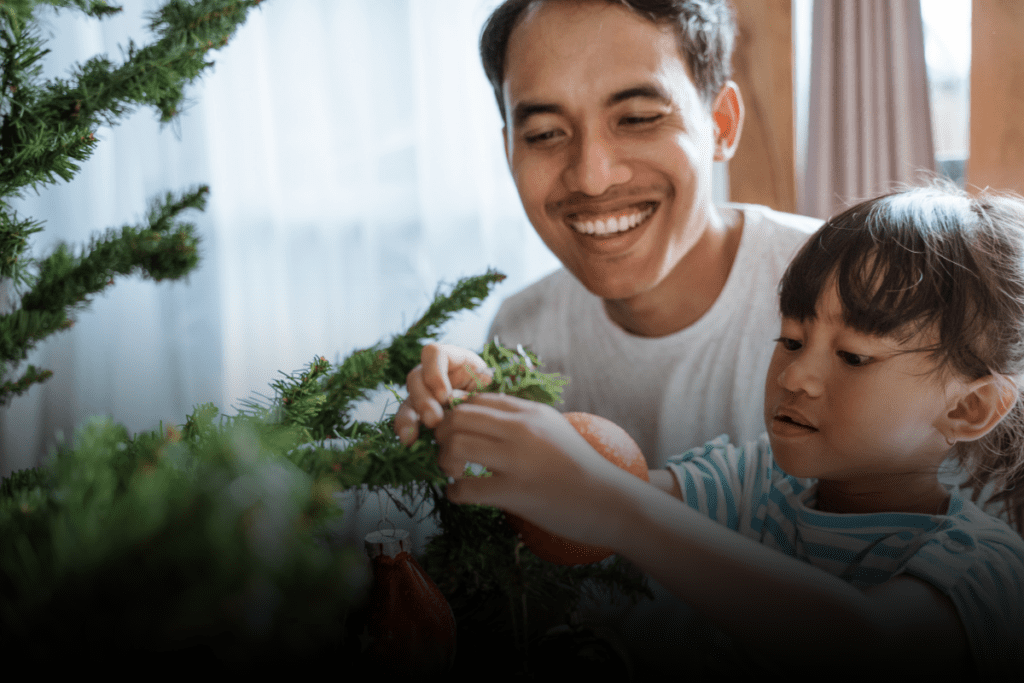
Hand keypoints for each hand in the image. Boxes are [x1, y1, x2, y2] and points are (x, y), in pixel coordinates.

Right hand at [394, 343, 492, 445]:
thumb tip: (464, 397)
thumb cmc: (492, 390)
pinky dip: (407, 431)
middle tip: (434, 421)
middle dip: (423, 401)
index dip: (434, 373)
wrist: (491, 410)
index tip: (444, 396)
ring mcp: (422, 393)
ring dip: (408, 419)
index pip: (434, 354)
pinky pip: (407, 421)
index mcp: (450, 358)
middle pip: (416, 379)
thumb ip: (476, 387)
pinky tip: (409, 442)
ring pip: (407, 401)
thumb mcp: (488, 383)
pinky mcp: (418, 414)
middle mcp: (430, 373)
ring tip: (411, 437)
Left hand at [435, 393, 630, 547]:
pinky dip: (454, 492)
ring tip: (452, 472)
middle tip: (446, 452)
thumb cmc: (580, 467)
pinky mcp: (515, 493)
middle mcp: (522, 430)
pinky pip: (465, 488)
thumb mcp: (554, 428)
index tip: (455, 432)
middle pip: (457, 418)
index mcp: (530, 412)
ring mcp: (517, 461)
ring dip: (443, 461)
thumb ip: (522, 418)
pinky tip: (460, 495)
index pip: (476, 400)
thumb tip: (484, 412)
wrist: (610, 501)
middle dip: (442, 435)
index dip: (456, 414)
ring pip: (455, 447)